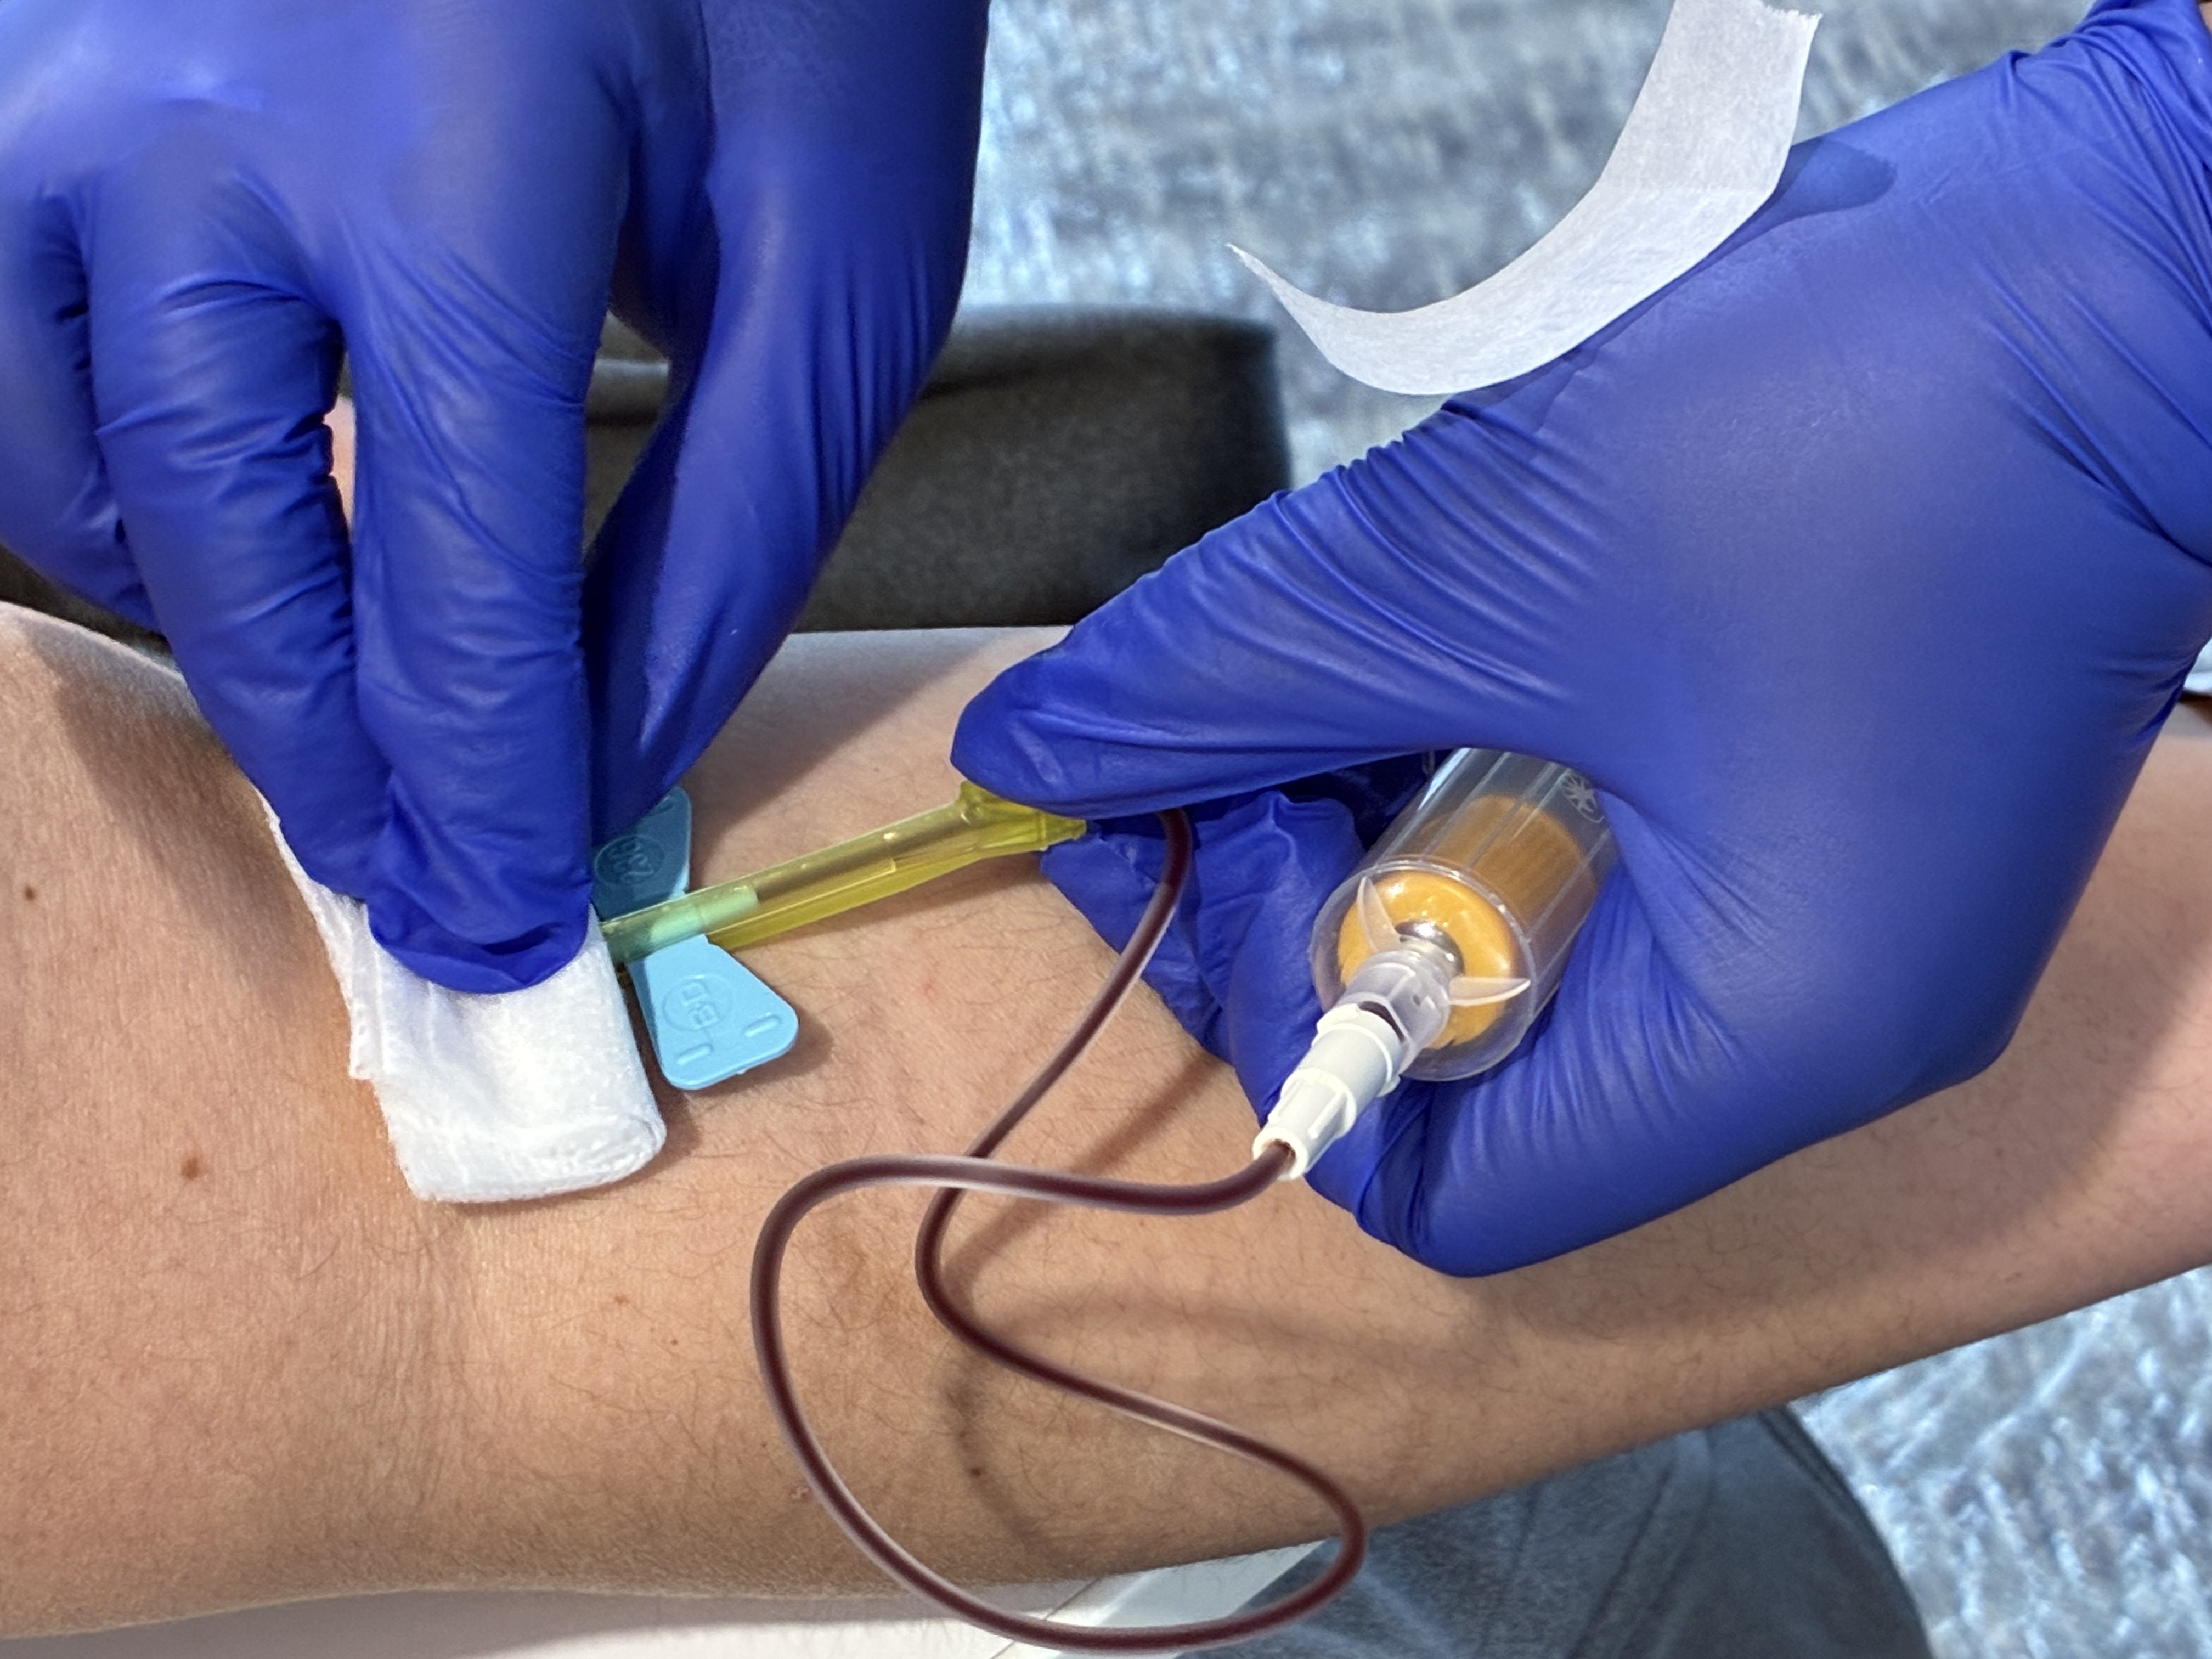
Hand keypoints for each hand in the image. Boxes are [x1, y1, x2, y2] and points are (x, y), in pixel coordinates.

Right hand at [0, 0, 985, 989]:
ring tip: (330, 710)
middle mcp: (206, 111)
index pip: (448, 570)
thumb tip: (604, 765)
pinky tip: (224, 523)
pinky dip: (99, 476)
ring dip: (204, 623)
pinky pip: (1, 337)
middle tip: (410, 880)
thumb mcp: (835, 250)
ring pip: (70, 453)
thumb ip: (728, 528)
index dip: (479, 779)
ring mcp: (78, 68)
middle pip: (227, 539)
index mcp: (458, 147)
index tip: (506, 912)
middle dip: (327, 752)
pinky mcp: (37, 55)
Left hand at [955, 0, 2211, 1273]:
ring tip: (1325, 675)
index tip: (1192, 849)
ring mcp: (1842, 927)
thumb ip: (1232, 670)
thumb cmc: (1882, 400)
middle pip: (1479, 1076)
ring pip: (1537, 966)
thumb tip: (1037, 748)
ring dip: (1391, 834)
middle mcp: (1820, 1028)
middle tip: (1221, 744)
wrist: (2148, 253)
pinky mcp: (1842, 822)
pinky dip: (1491, 787)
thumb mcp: (1488, 553)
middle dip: (1312, 915)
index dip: (1274, 1027)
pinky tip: (1438, 660)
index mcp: (1766, 1037)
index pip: (1443, 1186)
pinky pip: (1615, 874)